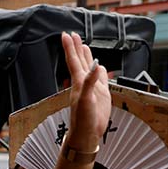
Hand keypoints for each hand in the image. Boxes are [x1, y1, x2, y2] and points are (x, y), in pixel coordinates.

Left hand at [62, 32, 111, 151]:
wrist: (87, 134)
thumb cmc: (83, 120)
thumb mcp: (86, 100)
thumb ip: (89, 82)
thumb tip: (95, 65)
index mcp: (79, 82)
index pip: (74, 61)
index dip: (70, 47)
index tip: (66, 35)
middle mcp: (84, 83)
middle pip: (79, 61)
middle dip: (76, 47)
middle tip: (73, 34)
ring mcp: (92, 88)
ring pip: (89, 67)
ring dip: (86, 56)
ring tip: (83, 45)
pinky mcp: (101, 95)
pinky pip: (100, 78)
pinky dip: (99, 70)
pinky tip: (98, 66)